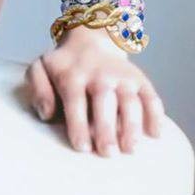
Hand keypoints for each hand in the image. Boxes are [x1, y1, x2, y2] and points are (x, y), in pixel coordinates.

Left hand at [26, 23, 164, 155]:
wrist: (89, 41)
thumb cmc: (63, 66)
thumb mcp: (40, 69)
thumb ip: (38, 89)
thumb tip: (46, 114)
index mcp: (72, 75)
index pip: (75, 100)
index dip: (79, 124)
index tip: (82, 147)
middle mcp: (99, 75)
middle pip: (105, 101)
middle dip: (107, 128)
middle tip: (108, 153)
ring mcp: (122, 77)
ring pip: (130, 100)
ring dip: (132, 124)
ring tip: (130, 149)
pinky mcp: (139, 80)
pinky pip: (151, 96)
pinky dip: (156, 114)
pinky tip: (155, 134)